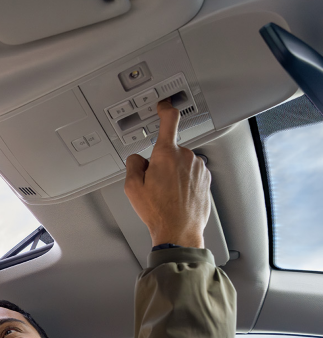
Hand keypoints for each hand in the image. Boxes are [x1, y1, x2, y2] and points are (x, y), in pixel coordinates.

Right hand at [124, 100, 210, 247]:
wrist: (179, 231)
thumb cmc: (158, 212)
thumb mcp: (132, 188)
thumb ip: (132, 164)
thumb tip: (137, 159)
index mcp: (166, 154)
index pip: (169, 121)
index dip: (165, 110)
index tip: (164, 106)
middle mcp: (186, 157)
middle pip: (169, 150)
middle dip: (160, 161)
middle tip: (154, 183)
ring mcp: (198, 168)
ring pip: (181, 163)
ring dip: (173, 172)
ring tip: (166, 194)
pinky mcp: (206, 179)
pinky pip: (191, 173)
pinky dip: (184, 181)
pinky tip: (176, 197)